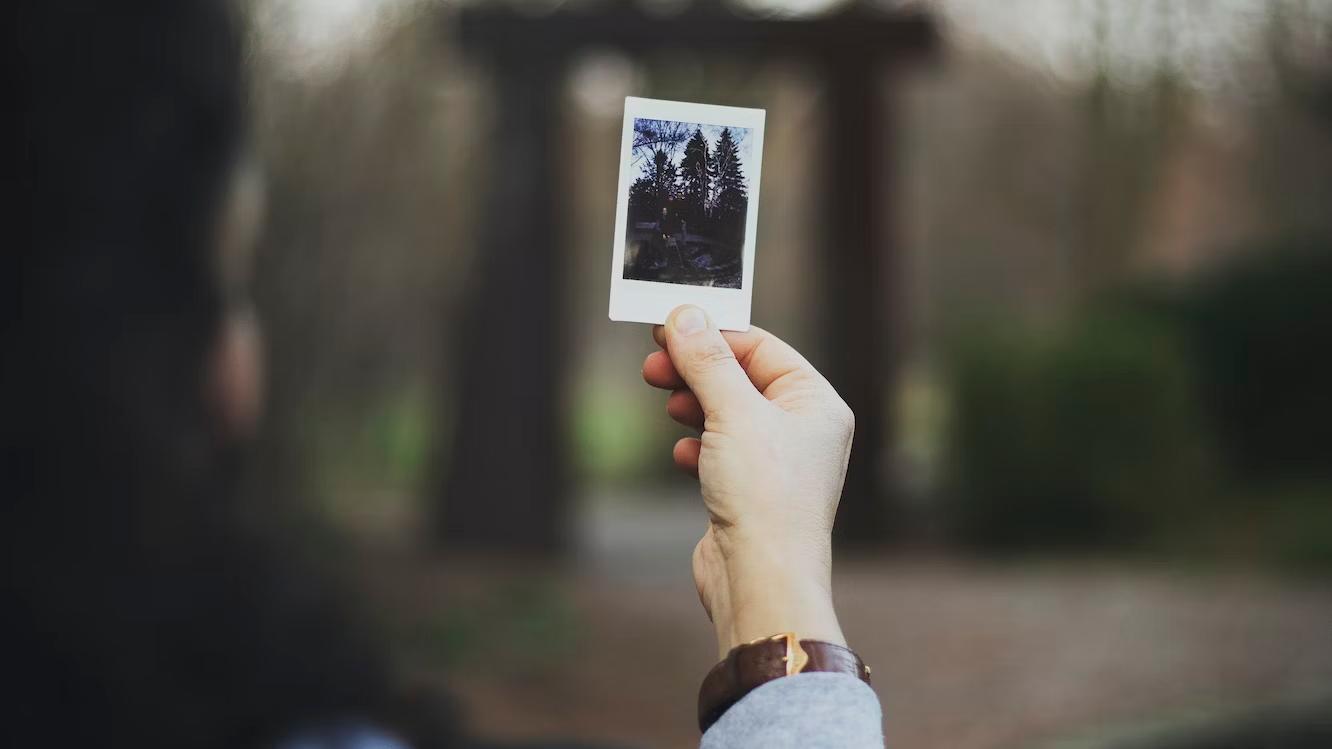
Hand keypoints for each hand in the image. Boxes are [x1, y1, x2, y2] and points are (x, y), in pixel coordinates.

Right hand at [642, 305, 852, 658]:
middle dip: (696, 370)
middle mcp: (802, 430)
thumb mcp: (733, 413)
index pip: (761, 347)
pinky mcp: (749, 491)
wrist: (761, 579)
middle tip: (653, 364)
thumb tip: (686, 316)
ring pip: (726, 414)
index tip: (668, 325)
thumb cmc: (766, 497)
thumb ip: (707, 361)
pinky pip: (718, 451)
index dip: (713, 334)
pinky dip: (697, 444)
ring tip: (667, 404)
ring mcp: (775, 463)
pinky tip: (683, 452)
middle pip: (740, 378)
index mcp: (815, 403)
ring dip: (693, 404)